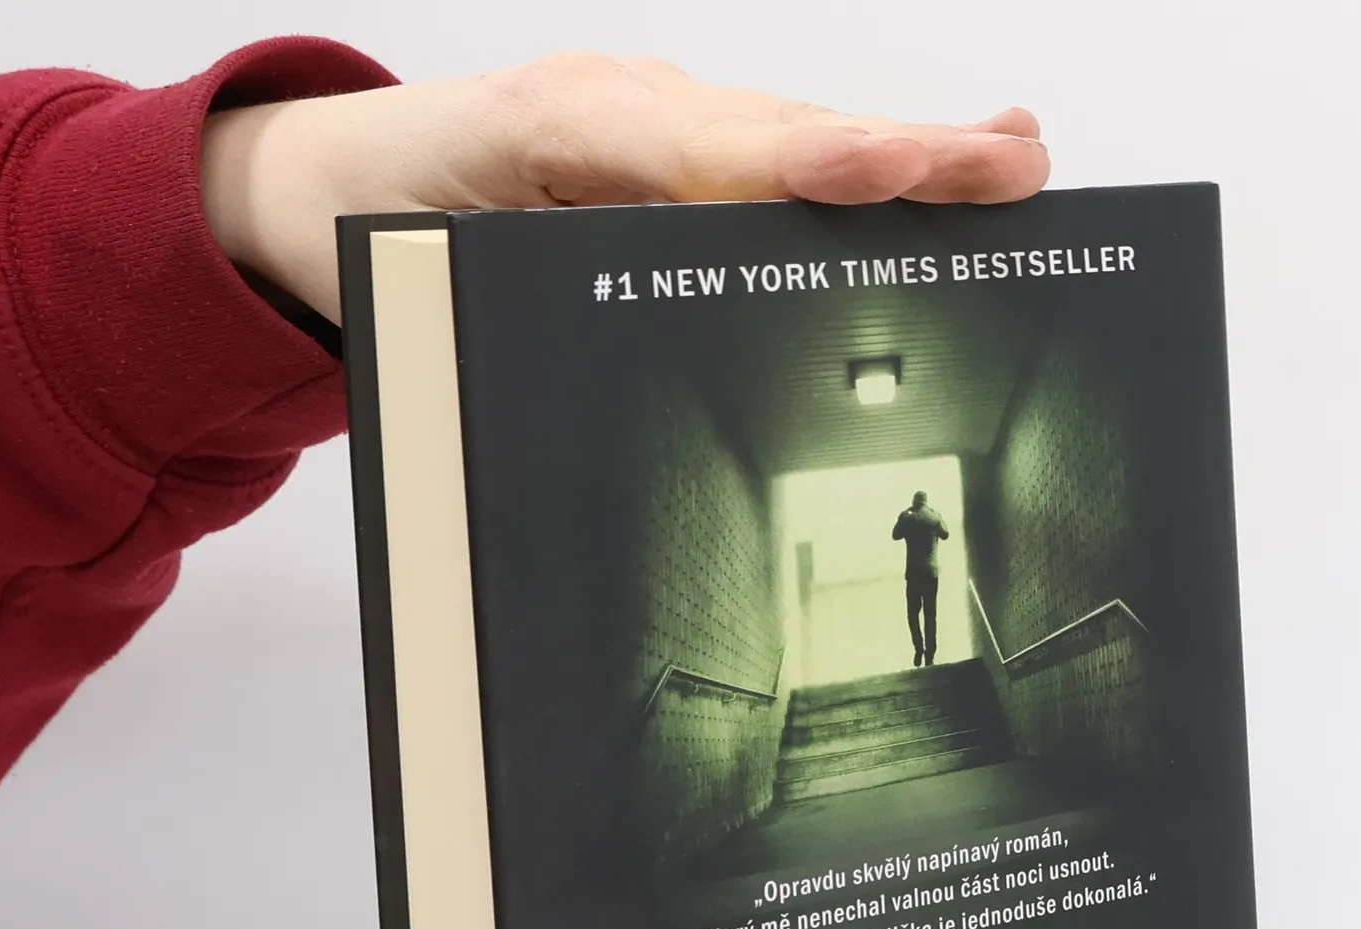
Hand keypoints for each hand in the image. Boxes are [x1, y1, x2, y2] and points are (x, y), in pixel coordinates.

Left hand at [200, 54, 1049, 322]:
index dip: (795, 162)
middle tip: (1008, 166)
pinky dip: (871, 166)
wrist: (344, 174)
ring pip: (797, 139)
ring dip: (912, 155)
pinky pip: (783, 155)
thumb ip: (510, 304)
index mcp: (560, 129)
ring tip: (1015, 160)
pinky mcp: (686, 147)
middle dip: (903, 154)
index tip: (880, 165)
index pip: (698, 151)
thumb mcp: (425, 270)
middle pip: (782, 135)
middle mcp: (631, 110)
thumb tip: (619, 385)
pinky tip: (954, 163)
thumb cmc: (392, 218)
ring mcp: (667, 120)